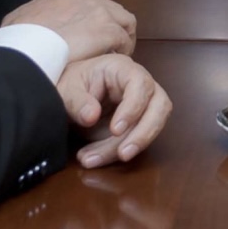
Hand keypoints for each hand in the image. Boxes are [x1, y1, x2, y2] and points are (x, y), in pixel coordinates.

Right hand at [16, 0, 137, 63]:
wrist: (27, 48)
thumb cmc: (18, 38)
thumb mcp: (17, 19)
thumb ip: (29, 19)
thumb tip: (24, 27)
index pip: (91, 0)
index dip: (94, 18)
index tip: (90, 34)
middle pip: (112, 9)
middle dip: (113, 26)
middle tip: (108, 47)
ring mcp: (100, 12)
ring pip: (125, 21)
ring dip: (122, 38)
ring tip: (115, 55)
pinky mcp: (108, 31)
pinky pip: (124, 40)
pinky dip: (123, 51)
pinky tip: (114, 63)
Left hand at [56, 51, 170, 167]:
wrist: (70, 96)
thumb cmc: (71, 84)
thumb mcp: (67, 90)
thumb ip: (77, 102)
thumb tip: (91, 116)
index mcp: (122, 68)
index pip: (140, 84)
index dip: (133, 108)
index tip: (116, 130)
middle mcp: (140, 84)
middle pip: (160, 106)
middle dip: (144, 133)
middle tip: (122, 154)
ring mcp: (143, 104)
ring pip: (152, 127)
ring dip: (128, 147)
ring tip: (92, 160)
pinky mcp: (139, 123)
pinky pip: (138, 139)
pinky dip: (117, 153)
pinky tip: (94, 159)